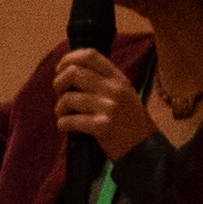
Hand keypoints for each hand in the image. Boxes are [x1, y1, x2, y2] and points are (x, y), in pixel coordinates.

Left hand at [53, 45, 160, 163]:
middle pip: (73, 72)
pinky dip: (62, 124)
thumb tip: (70, 71)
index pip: (90, 55)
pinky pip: (69, 120)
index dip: (68, 59)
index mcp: (119, 79)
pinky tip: (66, 127)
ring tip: (64, 115)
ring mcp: (109, 107)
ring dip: (59, 108)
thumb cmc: (128, 122)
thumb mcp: (123, 94)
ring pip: (68, 98)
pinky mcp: (102, 126)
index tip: (60, 69)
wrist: (143, 148)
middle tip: (61, 95)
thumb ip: (103, 81)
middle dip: (59, 83)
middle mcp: (115, 89)